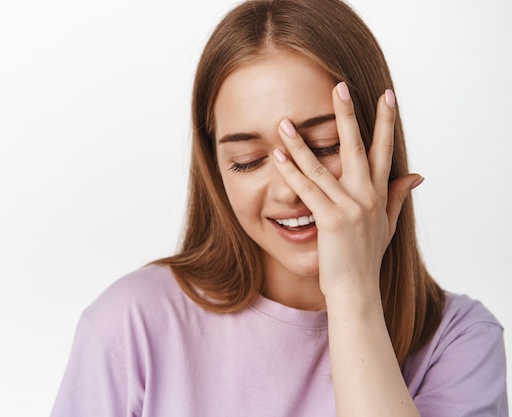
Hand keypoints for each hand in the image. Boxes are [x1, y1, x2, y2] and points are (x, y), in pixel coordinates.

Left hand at [273, 82, 421, 302]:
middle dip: (347, 115)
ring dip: (302, 142)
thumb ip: (397, 196)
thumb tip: (416, 175)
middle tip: (340, 87)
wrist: (357, 289)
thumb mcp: (387, 225)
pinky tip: (278, 155)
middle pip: (356, 147)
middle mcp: (366, 195)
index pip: (384, 149)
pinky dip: (291, 172)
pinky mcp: (331, 219)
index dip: (386, 121)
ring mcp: (350, 206)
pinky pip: (307, 190)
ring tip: (286, 121)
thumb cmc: (366, 258)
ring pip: (323, 166)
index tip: (387, 95)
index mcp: (379, 193)